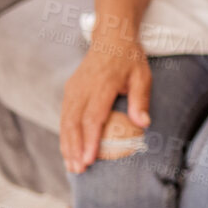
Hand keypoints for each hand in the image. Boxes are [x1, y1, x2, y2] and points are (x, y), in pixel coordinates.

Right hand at [59, 32, 150, 173]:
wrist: (110, 38)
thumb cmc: (130, 59)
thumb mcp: (142, 75)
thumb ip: (141, 100)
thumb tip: (143, 124)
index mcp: (102, 85)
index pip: (92, 118)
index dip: (89, 140)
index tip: (89, 159)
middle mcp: (83, 88)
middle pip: (74, 123)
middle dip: (74, 148)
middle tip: (78, 169)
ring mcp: (73, 89)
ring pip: (66, 121)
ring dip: (67, 144)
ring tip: (71, 166)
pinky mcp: (69, 91)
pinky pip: (64, 116)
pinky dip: (64, 134)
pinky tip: (68, 150)